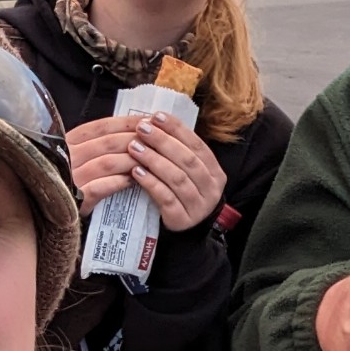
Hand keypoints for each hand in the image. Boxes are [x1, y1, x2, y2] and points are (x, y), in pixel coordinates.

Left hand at [68, 112, 226, 228]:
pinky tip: (136, 172)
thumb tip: (154, 121)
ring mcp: (199, 205)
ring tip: (134, 147)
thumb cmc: (181, 195)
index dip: (177, 129)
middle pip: (187, 159)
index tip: (156, 116)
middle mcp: (211, 188)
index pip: (197, 144)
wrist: (185, 234)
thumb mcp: (186, 173)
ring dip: (154, 160)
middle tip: (141, 129)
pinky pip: (166, 198)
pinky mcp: (183, 220)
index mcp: (215, 171)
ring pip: (177, 178)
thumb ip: (178, 152)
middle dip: (162, 141)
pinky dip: (151, 183)